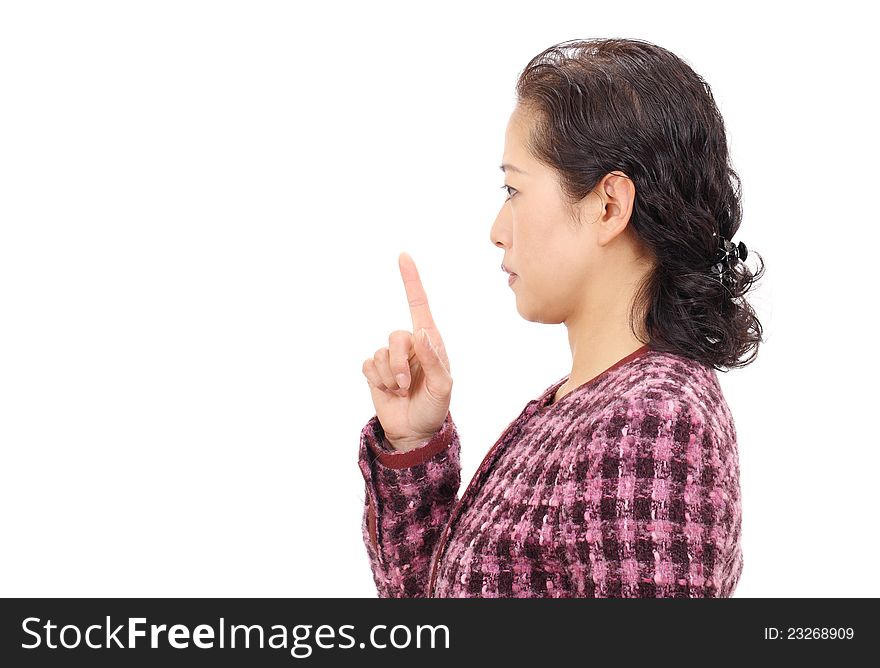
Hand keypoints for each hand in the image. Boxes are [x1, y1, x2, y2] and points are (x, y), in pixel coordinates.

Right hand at [361, 252, 452, 450]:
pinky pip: (368, 365)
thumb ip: (433, 359)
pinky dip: (377, 381)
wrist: (415, 432)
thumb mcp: (443, 386)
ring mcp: (392, 358)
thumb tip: (421, 332)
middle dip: (398, 362)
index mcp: (431, 342)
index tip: (403, 257)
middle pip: (396, 335)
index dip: (411, 281)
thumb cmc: (435, 407)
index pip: (419, 306)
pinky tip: (388, 391)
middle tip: (405, 384)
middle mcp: (411, 345)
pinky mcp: (376, 371)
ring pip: (380, 352)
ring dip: (389, 376)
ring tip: (400, 391)